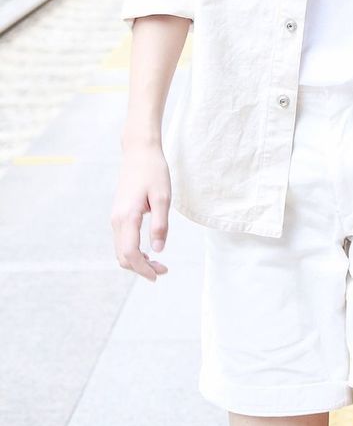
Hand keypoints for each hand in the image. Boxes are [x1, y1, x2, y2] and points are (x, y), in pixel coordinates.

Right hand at [111, 141, 170, 280]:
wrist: (139, 151)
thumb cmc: (153, 171)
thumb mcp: (163, 197)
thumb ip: (160, 224)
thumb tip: (158, 250)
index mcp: (127, 217)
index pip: (130, 254)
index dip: (144, 269)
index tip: (160, 274)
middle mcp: (116, 220)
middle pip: (123, 256)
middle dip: (141, 268)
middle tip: (163, 270)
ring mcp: (115, 217)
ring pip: (121, 250)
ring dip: (137, 261)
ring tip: (157, 264)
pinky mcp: (118, 214)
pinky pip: (121, 240)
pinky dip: (132, 251)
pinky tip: (147, 251)